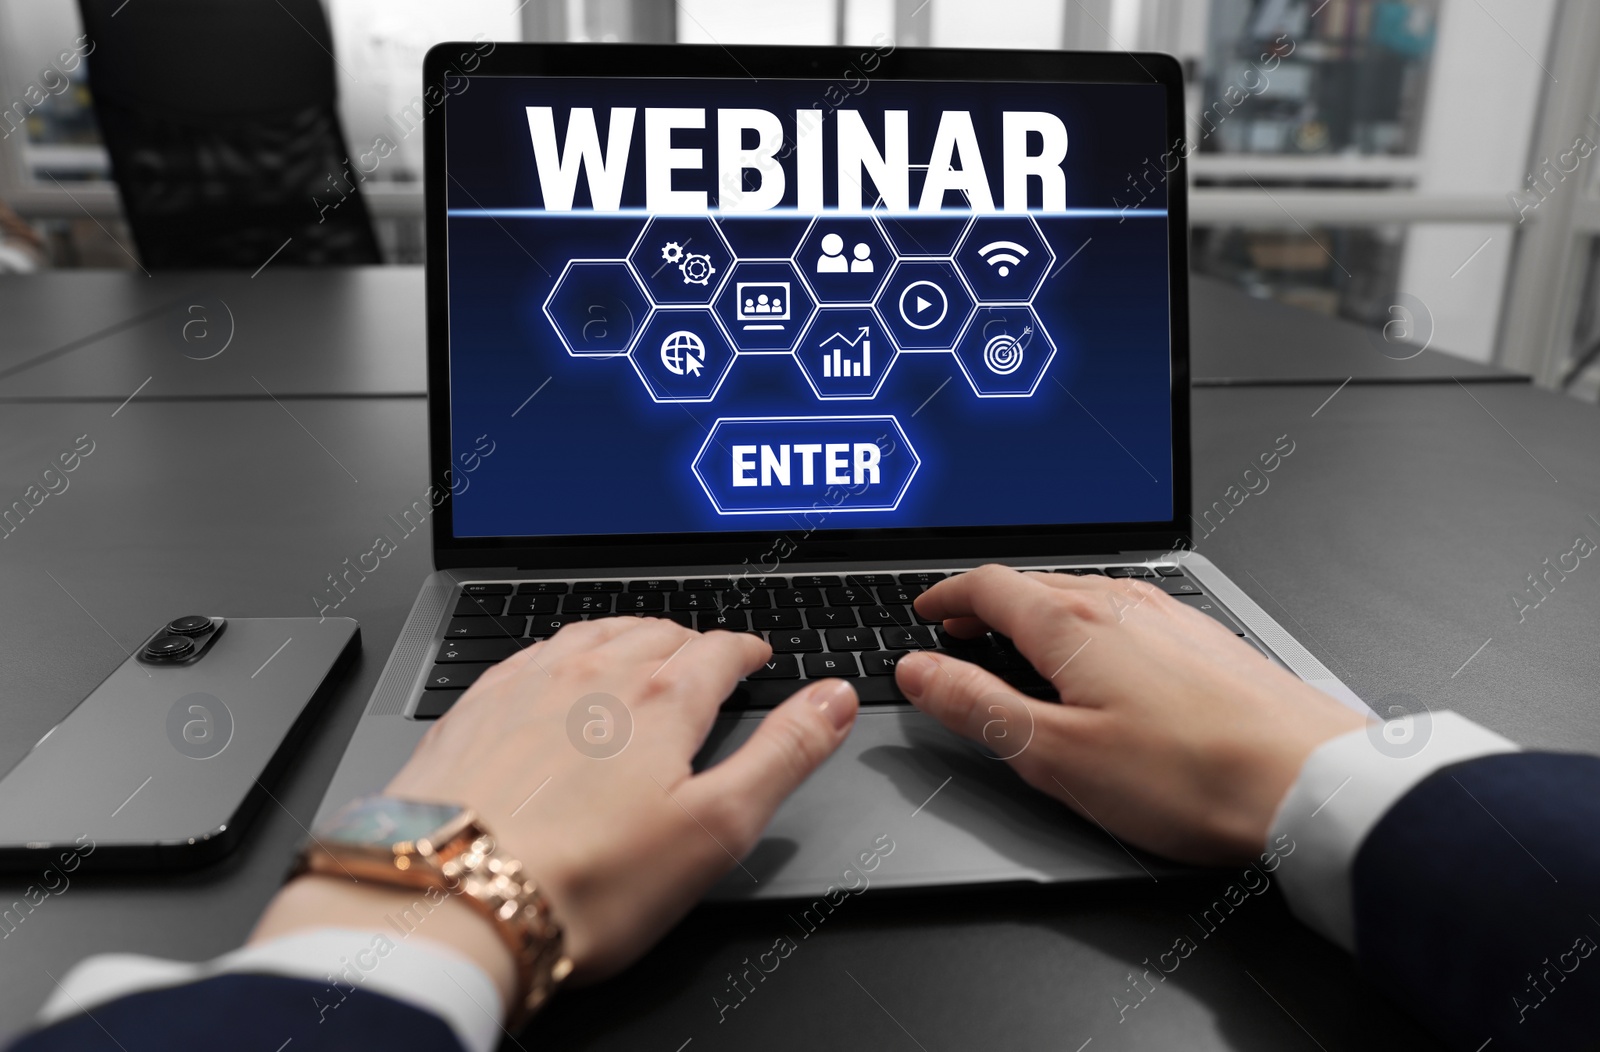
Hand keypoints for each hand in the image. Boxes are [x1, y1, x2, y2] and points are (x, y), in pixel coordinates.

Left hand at [254, 618, 856, 999]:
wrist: (450, 900)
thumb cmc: (586, 882)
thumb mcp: (717, 828)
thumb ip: (784, 754)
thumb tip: (834, 699)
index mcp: (662, 698)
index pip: (720, 650)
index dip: (747, 651)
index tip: (755, 658)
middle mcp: (593, 673)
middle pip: (658, 633)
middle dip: (692, 642)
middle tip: (707, 662)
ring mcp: (528, 683)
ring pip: (593, 633)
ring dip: (629, 637)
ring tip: (642, 653)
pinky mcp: (476, 706)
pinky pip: (533, 653)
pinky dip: (564, 652)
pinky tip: (560, 674)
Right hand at [894, 565, 1363, 863]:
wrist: (1312, 784)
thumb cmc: (1192, 777)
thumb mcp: (1057, 756)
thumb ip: (979, 708)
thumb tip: (919, 672)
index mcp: (1075, 627)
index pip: (989, 586)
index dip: (947, 595)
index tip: (928, 609)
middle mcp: (1124, 605)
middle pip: (1035, 583)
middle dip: (988, 600)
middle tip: (960, 623)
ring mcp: (1173, 617)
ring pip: (1086, 592)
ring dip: (1039, 608)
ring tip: (1021, 637)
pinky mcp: (1209, 639)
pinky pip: (1130, 610)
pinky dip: (1090, 622)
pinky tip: (1103, 655)